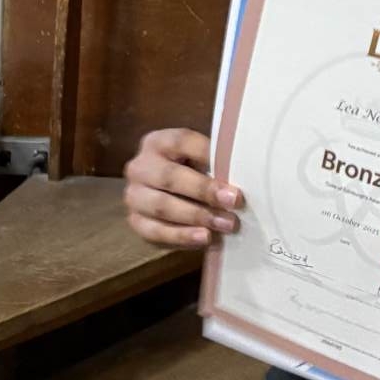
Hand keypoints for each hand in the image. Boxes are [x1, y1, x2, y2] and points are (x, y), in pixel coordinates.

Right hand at [123, 127, 242, 251]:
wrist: (169, 196)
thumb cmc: (193, 172)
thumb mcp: (201, 161)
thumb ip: (215, 164)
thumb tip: (245, 174)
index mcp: (158, 142)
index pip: (181, 141)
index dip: (208, 154)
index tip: (231, 167)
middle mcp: (140, 166)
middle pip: (170, 177)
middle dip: (204, 190)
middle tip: (234, 201)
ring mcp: (134, 195)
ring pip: (162, 206)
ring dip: (197, 216)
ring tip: (225, 224)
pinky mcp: (135, 222)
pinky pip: (156, 231)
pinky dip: (182, 236)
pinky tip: (205, 238)